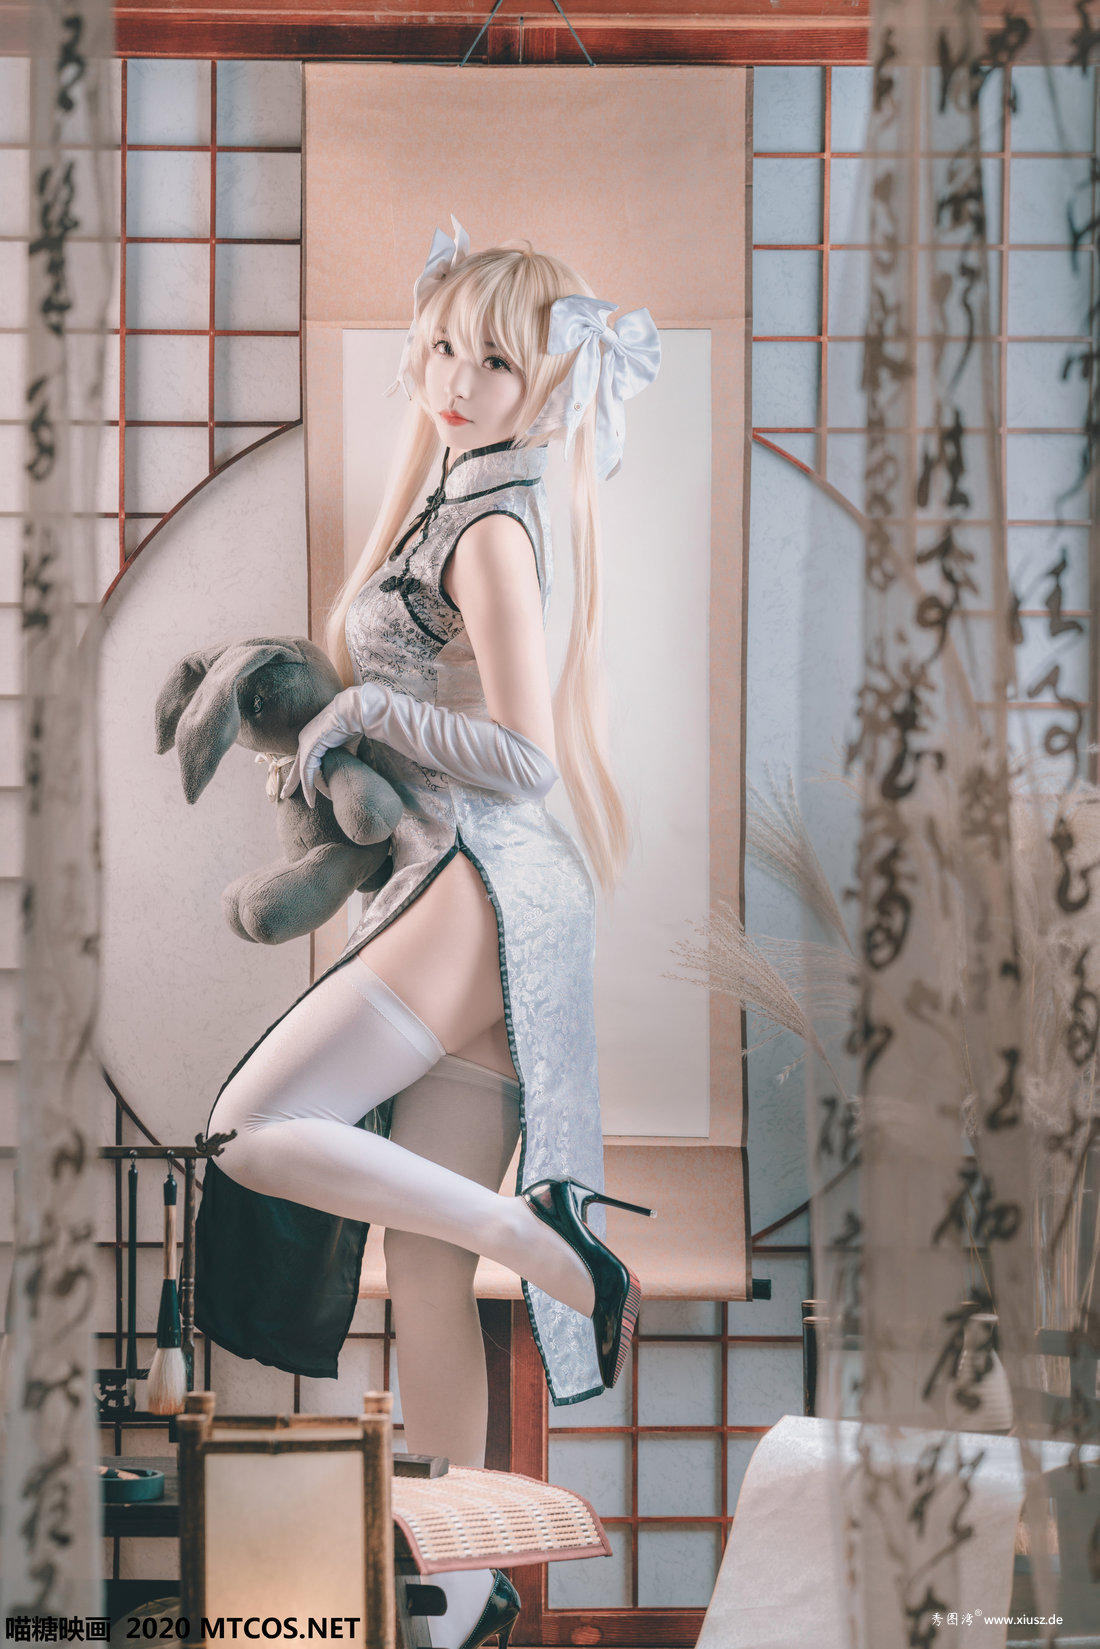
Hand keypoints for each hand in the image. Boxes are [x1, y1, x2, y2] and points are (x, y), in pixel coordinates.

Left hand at [281, 689, 368, 807]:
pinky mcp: (309, 748)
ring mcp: (305, 743)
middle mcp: (305, 739)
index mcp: (311, 737)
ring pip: (300, 772)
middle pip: (296, 766)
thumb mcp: (344, 747)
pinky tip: (310, 800)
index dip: (302, 774)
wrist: (353, 713)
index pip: (305, 760)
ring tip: (301, 801)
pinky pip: (307, 773)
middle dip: (290, 782)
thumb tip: (344, 773)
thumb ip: (340, 760)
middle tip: (283, 795)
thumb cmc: (352, 727)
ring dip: (300, 788)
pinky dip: (308, 788)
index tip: (302, 785)